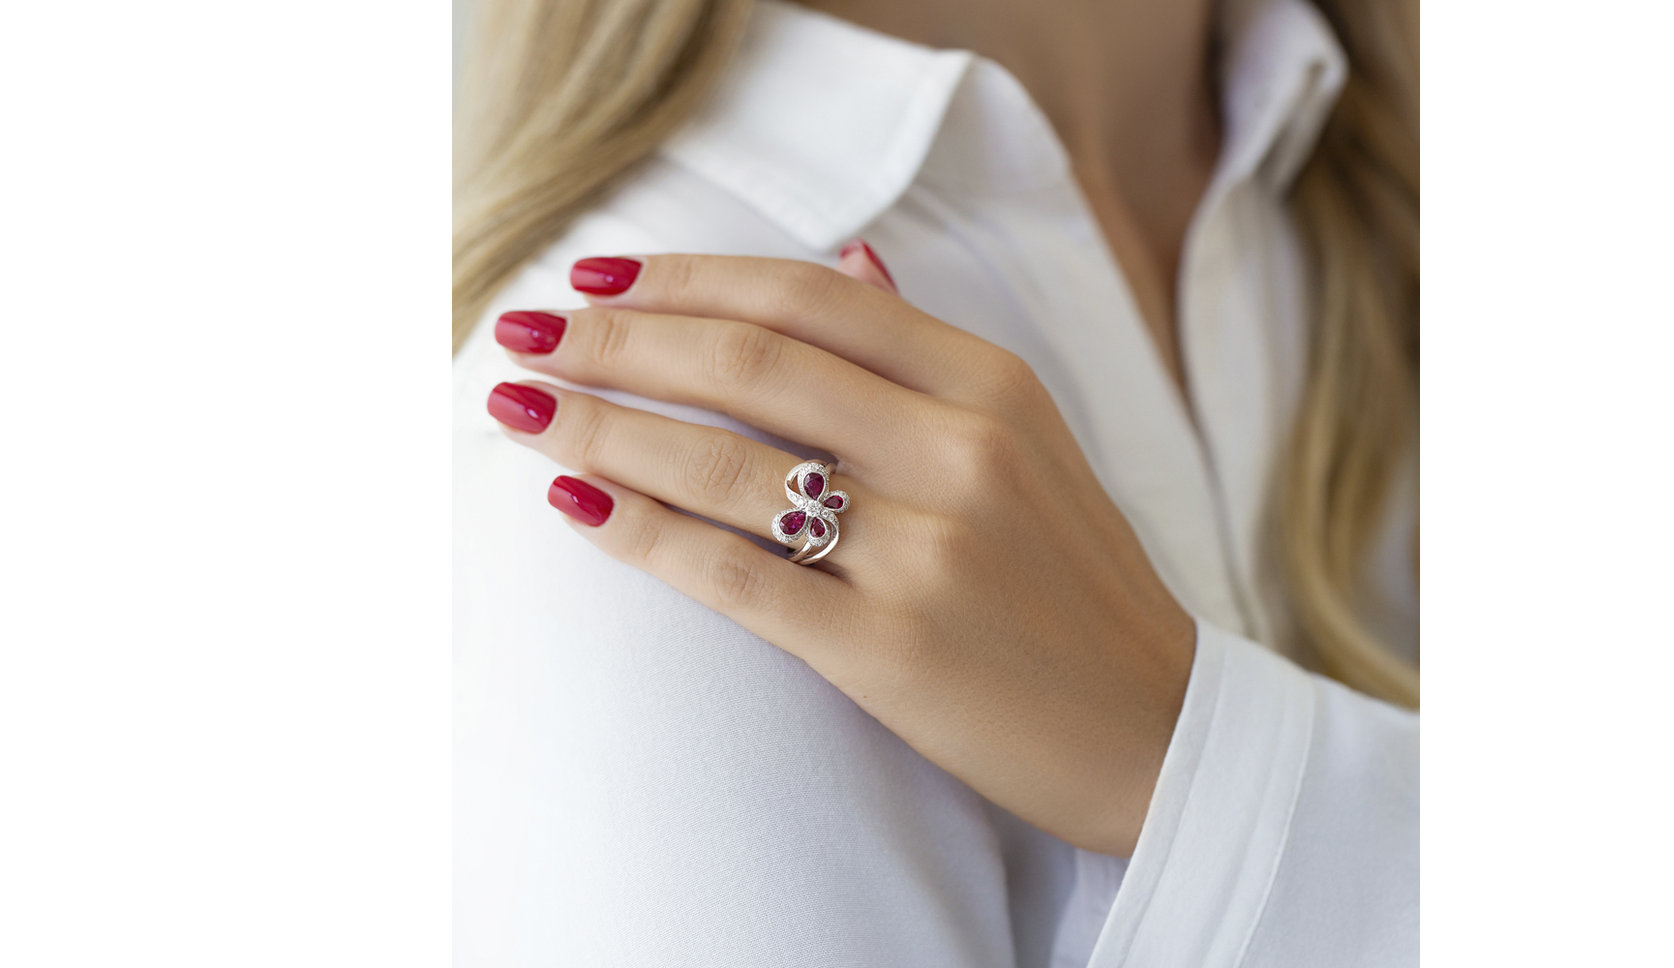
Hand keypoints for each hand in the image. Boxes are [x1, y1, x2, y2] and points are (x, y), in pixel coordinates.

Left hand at [486, 247, 1195, 854]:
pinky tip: (576, 508)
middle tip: (524, 336)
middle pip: (749, 363)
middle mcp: (959, 451)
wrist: (1153, 728)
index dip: (685, 278)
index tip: (595, 278)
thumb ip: (928, 355)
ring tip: (520, 412)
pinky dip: (642, 533)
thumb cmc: (1074, 583)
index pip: (806, 297)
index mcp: (990, 385)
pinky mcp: (889, 648)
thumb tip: (848, 258)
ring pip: (725, 463)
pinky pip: (736, 574)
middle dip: (615, 341)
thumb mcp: (1030, 439)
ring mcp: (927, 550)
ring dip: (601, 428)